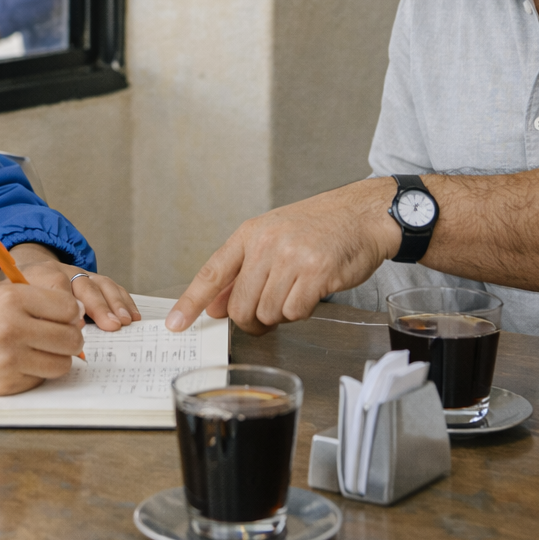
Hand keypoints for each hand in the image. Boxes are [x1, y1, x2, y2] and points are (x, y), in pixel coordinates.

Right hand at [0, 282, 84, 394]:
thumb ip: (38, 301)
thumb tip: (78, 316)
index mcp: (12, 298)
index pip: (68, 308)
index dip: (71, 313)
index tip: (65, 316)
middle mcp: (12, 328)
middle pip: (71, 338)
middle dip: (70, 338)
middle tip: (59, 336)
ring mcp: (8, 360)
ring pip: (62, 364)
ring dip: (57, 358)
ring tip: (40, 351)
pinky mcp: (5, 384)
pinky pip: (40, 380)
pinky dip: (36, 372)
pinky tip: (18, 363)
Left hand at [14, 249, 141, 331]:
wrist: (24, 277)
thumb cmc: (20, 300)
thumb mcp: (16, 306)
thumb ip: (31, 317)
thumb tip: (56, 337)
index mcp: (39, 276)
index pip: (57, 284)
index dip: (70, 305)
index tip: (77, 325)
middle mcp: (62, 271)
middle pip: (83, 284)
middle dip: (99, 306)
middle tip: (110, 325)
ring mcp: (79, 274)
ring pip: (101, 284)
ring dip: (115, 304)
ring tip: (123, 321)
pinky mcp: (93, 280)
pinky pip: (112, 287)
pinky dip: (124, 301)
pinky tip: (131, 315)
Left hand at [166, 178, 401, 335]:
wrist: (362, 215)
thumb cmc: (319, 228)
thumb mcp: (273, 239)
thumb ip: (242, 272)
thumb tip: (215, 307)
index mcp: (249, 234)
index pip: (212, 273)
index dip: (190, 302)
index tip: (176, 325)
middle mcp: (266, 244)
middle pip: (240, 307)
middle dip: (253, 320)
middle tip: (269, 313)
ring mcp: (291, 258)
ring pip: (267, 313)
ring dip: (282, 313)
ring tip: (298, 290)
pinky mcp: (316, 273)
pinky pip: (295, 313)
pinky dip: (303, 311)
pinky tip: (313, 292)